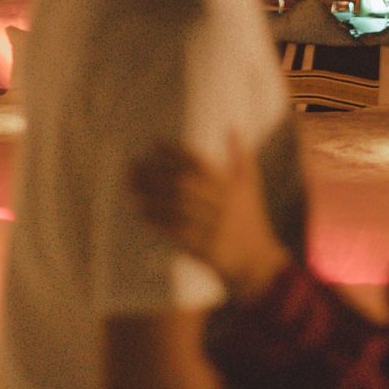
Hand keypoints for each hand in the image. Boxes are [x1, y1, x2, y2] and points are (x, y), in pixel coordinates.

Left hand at [132, 133, 289, 298]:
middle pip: (183, 184)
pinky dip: (158, 222)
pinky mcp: (207, 248)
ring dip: (152, 197)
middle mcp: (223, 204)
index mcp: (232, 187)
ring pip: (177, 208)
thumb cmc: (250, 220)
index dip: (176, 152)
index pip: (200, 164)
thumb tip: (232, 126)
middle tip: (133, 167)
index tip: (154, 144)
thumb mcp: (251, 185)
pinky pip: (178, 232)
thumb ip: (241, 155)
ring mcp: (215, 227)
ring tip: (132, 187)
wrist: (257, 262)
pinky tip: (141, 213)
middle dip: (156, 174)